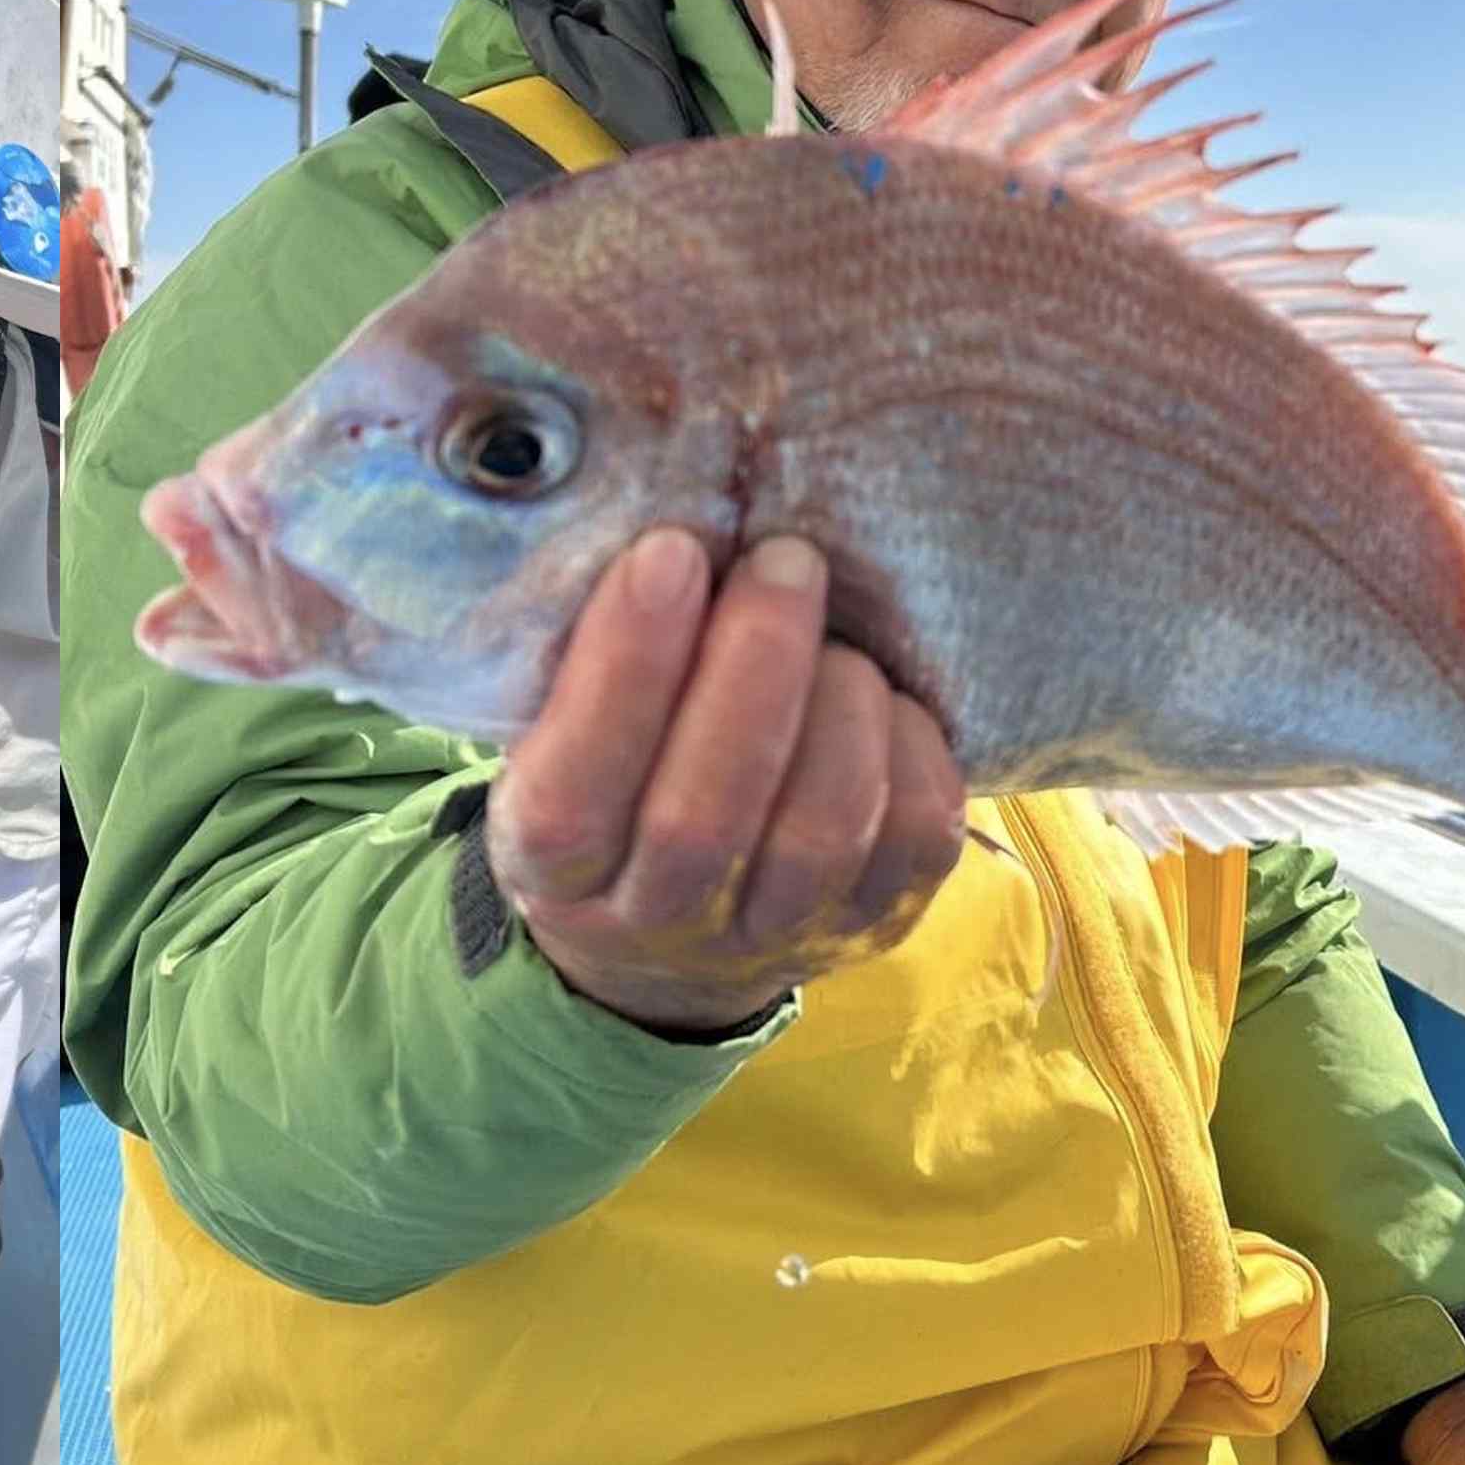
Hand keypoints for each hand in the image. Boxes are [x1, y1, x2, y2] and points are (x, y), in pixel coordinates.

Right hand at [485, 530, 967, 1034]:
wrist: (669, 942)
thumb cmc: (610, 786)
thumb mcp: (553, 737)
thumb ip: (584, 660)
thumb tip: (662, 522)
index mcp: (553, 869)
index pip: (575, 791)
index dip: (625, 669)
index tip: (670, 551)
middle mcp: (656, 921)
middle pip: (704, 819)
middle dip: (753, 669)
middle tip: (783, 560)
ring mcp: (772, 936)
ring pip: (820, 833)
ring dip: (840, 706)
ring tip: (837, 638)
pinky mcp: (873, 924)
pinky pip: (911, 837)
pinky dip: (910, 747)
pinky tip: (883, 696)